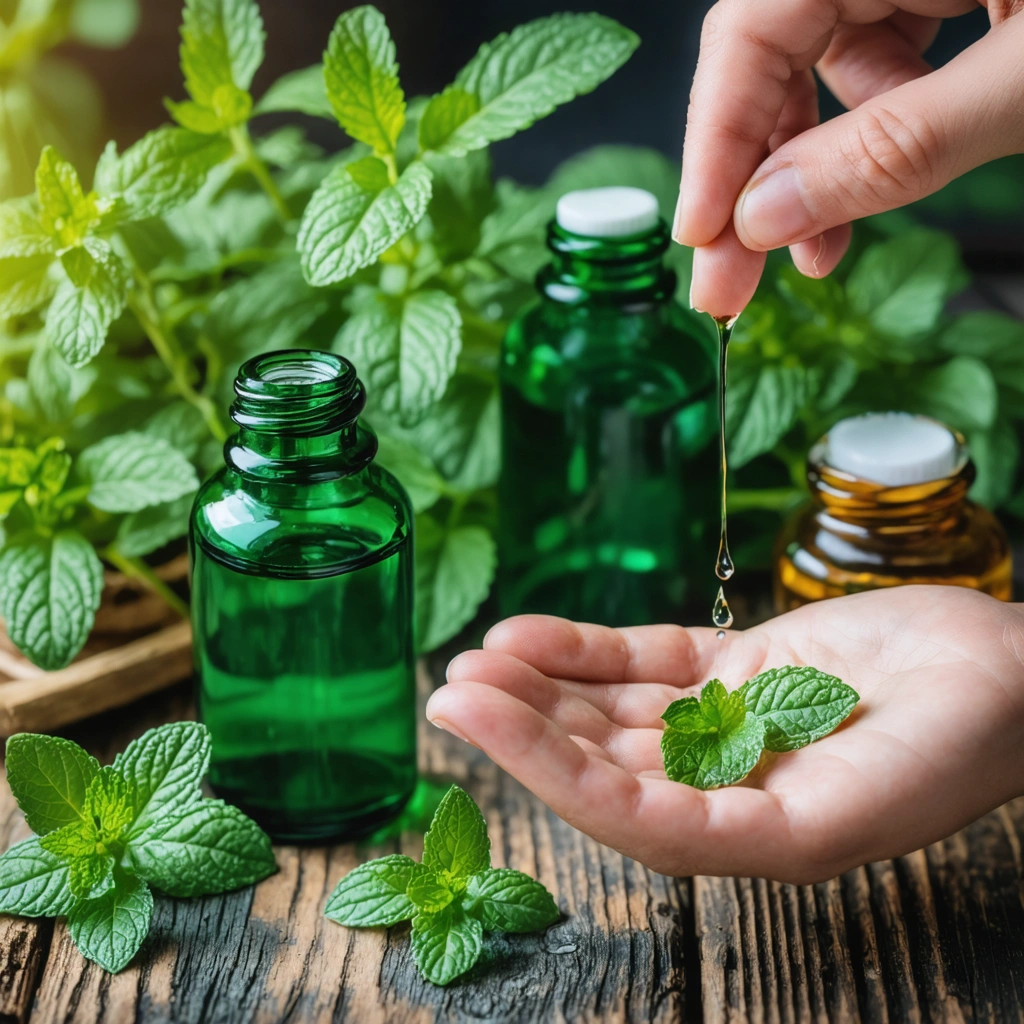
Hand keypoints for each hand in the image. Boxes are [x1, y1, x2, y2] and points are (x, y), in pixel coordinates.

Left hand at [426, 587, 1023, 882]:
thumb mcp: (861, 800)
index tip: (472, 715)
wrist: (1014, 671)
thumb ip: (759, 822)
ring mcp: (726, 718)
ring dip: (542, 681)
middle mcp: (726, 781)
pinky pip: (647, 659)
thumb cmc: (962, 741)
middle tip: (448, 685)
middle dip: (522, 722)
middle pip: (600, 757)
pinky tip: (530, 631)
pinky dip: (588, 646)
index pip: (619, 809)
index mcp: (749, 836)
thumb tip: (637, 820)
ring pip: (611, 707)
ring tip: (475, 654)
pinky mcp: (737, 665)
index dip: (539, 764)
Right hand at [675, 0, 1023, 316]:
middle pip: (769, 56)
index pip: (752, 28)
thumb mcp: (1022, 88)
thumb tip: (766, 216)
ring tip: (812, 256)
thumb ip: (895, 146)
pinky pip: (875, 71)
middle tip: (727, 275)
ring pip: (817, 72)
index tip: (701, 236)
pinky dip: (867, 143)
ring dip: (811, 172)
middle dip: (749, 173)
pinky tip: (868, 196)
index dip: (715, 138)